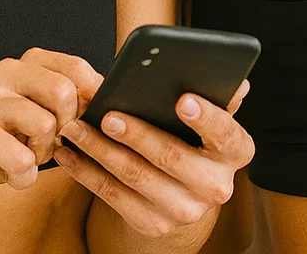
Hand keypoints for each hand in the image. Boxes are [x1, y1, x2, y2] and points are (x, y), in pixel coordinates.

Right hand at [0, 48, 102, 204]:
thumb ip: (67, 103)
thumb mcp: (36, 113)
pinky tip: (11, 173)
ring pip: (46, 124)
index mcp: (26, 64)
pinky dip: (24, 176)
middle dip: (67, 126)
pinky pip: (21, 159)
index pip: (76, 67)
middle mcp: (6, 74)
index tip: (85, 121)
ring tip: (26, 155)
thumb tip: (110, 105)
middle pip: (64, 91)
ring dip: (43, 152)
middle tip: (52, 142)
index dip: (91, 99)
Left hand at [54, 80, 253, 236]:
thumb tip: (236, 83)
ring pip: (135, 177)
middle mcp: (215, 186)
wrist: (179, 190)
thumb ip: (215, 97)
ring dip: (100, 150)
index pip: (225, 133)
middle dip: (137, 135)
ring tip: (76, 128)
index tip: (182, 99)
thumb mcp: (205, 117)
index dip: (205, 118)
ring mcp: (185, 210)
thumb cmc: (190, 136)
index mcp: (235, 152)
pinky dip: (86, 173)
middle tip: (108, 115)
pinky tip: (70, 153)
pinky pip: (112, 196)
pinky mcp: (153, 224)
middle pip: (173, 158)